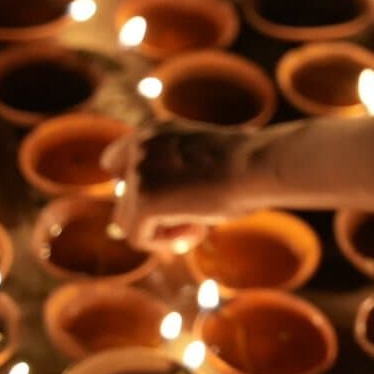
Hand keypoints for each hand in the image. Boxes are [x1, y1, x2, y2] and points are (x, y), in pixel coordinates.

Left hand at [107, 122, 267, 250]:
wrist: (257, 165)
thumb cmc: (245, 166)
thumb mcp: (200, 162)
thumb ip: (173, 177)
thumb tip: (153, 217)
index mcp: (153, 131)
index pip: (115, 163)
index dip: (136, 189)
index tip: (170, 202)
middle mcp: (139, 146)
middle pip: (122, 198)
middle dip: (153, 216)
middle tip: (192, 221)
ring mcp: (138, 173)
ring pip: (126, 222)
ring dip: (159, 231)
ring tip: (197, 228)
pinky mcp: (143, 201)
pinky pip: (138, 238)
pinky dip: (164, 243)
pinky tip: (195, 232)